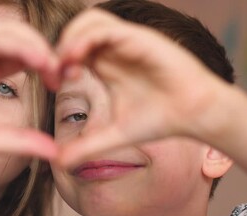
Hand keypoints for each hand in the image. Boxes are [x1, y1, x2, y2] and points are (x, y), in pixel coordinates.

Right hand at [0, 22, 58, 160]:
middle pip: (23, 40)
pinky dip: (20, 44)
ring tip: (54, 68)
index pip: (24, 58)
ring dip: (38, 45)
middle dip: (49, 53)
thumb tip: (53, 152)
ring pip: (11, 32)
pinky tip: (37, 60)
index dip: (48, 65)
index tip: (64, 83)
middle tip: (66, 74)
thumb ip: (16, 142)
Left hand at [56, 9, 231, 165]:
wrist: (194, 115)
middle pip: (76, 29)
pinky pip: (105, 29)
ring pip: (89, 21)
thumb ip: (87, 146)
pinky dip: (85, 39)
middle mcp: (115, 49)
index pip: (72, 48)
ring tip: (65, 65)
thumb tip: (60, 163)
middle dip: (59, 46)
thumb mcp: (114, 135)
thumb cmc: (158, 121)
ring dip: (70, 38)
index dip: (56, 61)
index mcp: (106, 64)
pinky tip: (76, 61)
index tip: (52, 84)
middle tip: (55, 73)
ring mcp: (127, 41)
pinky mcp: (139, 39)